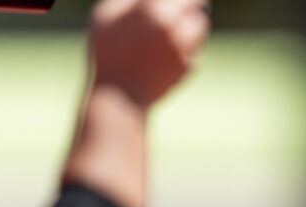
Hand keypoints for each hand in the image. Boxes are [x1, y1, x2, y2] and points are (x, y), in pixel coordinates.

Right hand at [89, 0, 209, 109]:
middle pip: (197, 2)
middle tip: (188, 4)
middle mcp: (171, 25)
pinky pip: (196, 48)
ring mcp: (183, 47)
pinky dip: (189, 46)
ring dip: (193, 22)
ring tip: (180, 27)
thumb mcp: (104, 17)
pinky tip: (172, 51)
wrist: (119, 98)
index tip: (177, 0)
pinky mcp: (188, 66)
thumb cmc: (106, 54)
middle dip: (191, 3)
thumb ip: (126, 0)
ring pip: (201, 24)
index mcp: (150, 9)